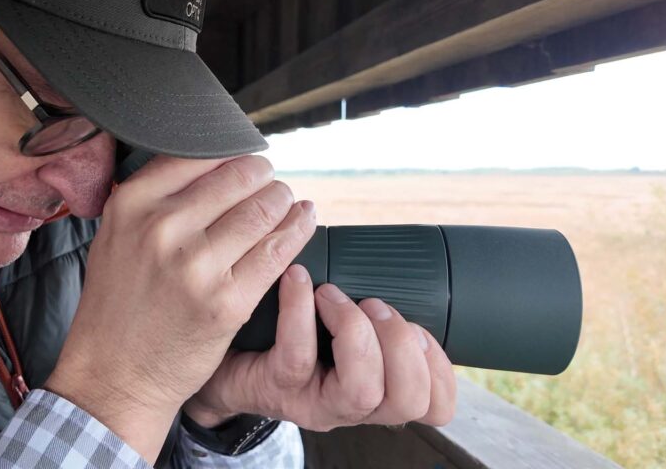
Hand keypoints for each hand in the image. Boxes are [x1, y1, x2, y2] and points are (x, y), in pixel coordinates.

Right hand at [43, 155, 315, 461]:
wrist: (115, 374)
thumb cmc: (118, 305)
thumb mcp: (116, 235)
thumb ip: (153, 197)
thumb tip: (212, 162)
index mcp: (132, 204)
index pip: (199, 155)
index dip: (231, 155)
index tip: (242, 162)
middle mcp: (163, 229)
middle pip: (238, 178)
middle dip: (262, 176)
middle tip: (269, 182)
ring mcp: (197, 266)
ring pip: (263, 209)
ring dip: (282, 201)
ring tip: (286, 202)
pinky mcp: (228, 301)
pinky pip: (278, 251)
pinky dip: (297, 230)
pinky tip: (304, 220)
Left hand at [183, 264, 456, 430]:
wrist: (224, 362)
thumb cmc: (288, 340)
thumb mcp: (341, 331)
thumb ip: (373, 313)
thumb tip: (402, 261)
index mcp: (379, 391)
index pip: (436, 405)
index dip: (441, 368)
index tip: (423, 326)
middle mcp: (352, 405)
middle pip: (407, 400)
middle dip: (403, 344)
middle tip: (376, 304)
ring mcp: (313, 401)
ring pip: (361, 391)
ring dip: (357, 331)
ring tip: (336, 295)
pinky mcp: (275, 387)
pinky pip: (297, 357)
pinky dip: (301, 312)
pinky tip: (299, 281)